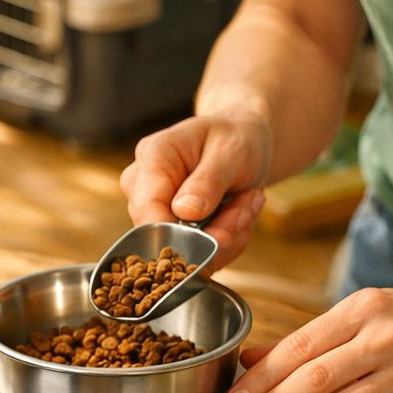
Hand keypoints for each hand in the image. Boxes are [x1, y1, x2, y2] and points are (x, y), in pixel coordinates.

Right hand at [119, 112, 271, 269]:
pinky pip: (197, 255)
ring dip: (227, 236)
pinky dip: (227, 241)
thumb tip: (184, 213)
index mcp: (153, 157)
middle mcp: (143, 186)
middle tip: (249, 205)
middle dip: (217, 232)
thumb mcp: (231, 151)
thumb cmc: (236, 137)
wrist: (245, 141)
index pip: (147, 208)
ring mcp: (155, 210)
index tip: (221, 238)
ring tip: (247, 203)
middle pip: (167, 235)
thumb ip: (207, 181)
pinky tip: (240, 214)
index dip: (179, 234)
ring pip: (185, 250)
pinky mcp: (170, 230)